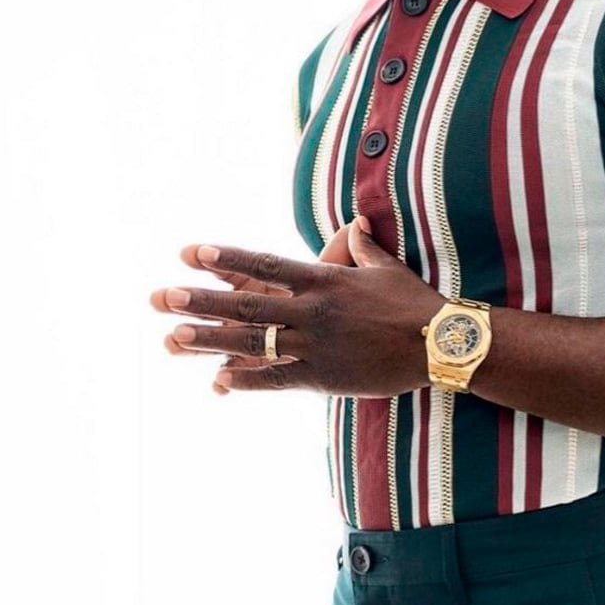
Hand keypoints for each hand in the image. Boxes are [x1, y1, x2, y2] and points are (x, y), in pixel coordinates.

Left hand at [153, 217, 444, 396]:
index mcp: (324, 281)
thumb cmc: (414, 301)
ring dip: (210, 340)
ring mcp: (315, 346)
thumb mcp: (385, 268)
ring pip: (253, 343)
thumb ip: (362, 247)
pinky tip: (218, 381)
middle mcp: (313, 311)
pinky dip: (247, 380)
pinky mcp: (323, 377)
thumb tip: (356, 223)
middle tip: (163, 296)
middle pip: (247, 305)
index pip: (265, 266)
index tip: (192, 252)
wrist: (440, 343)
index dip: (226, 259)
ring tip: (173, 337)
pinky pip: (277, 379)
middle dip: (202, 300)